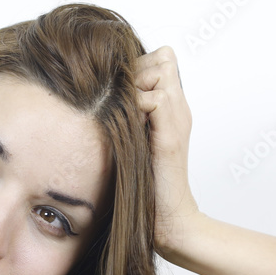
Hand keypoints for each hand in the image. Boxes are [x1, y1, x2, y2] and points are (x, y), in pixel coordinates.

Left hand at [135, 46, 199, 254]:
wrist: (168, 218)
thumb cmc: (144, 184)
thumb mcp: (132, 139)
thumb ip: (126, 115)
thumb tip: (96, 95)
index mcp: (172, 107)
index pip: (162, 57)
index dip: (141, 66)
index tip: (123, 95)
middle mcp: (179, 107)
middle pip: (160, 57)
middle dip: (136, 73)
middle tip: (122, 107)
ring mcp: (178, 119)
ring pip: (157, 71)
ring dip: (135, 90)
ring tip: (126, 120)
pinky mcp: (171, 135)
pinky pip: (154, 98)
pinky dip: (136, 109)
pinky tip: (128, 131)